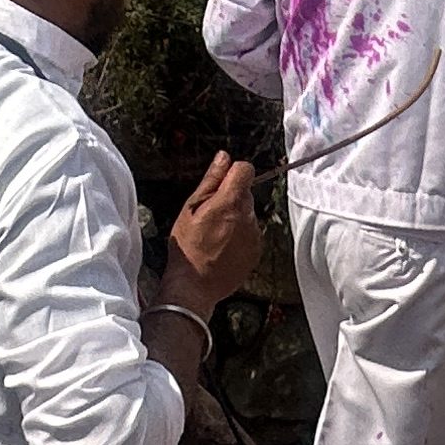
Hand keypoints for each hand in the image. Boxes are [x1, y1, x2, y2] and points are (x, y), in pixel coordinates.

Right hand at [158, 154, 262, 314]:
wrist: (194, 286)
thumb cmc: (187, 248)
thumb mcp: (190, 208)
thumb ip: (211, 180)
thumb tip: (223, 158)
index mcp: (230, 202)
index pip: (245, 169)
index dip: (232, 173)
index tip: (221, 183)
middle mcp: (248, 217)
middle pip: (246, 193)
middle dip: (231, 198)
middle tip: (210, 215)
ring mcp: (254, 235)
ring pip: (248, 214)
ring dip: (236, 218)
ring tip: (214, 235)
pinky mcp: (256, 251)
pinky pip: (251, 233)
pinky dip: (240, 235)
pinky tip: (222, 247)